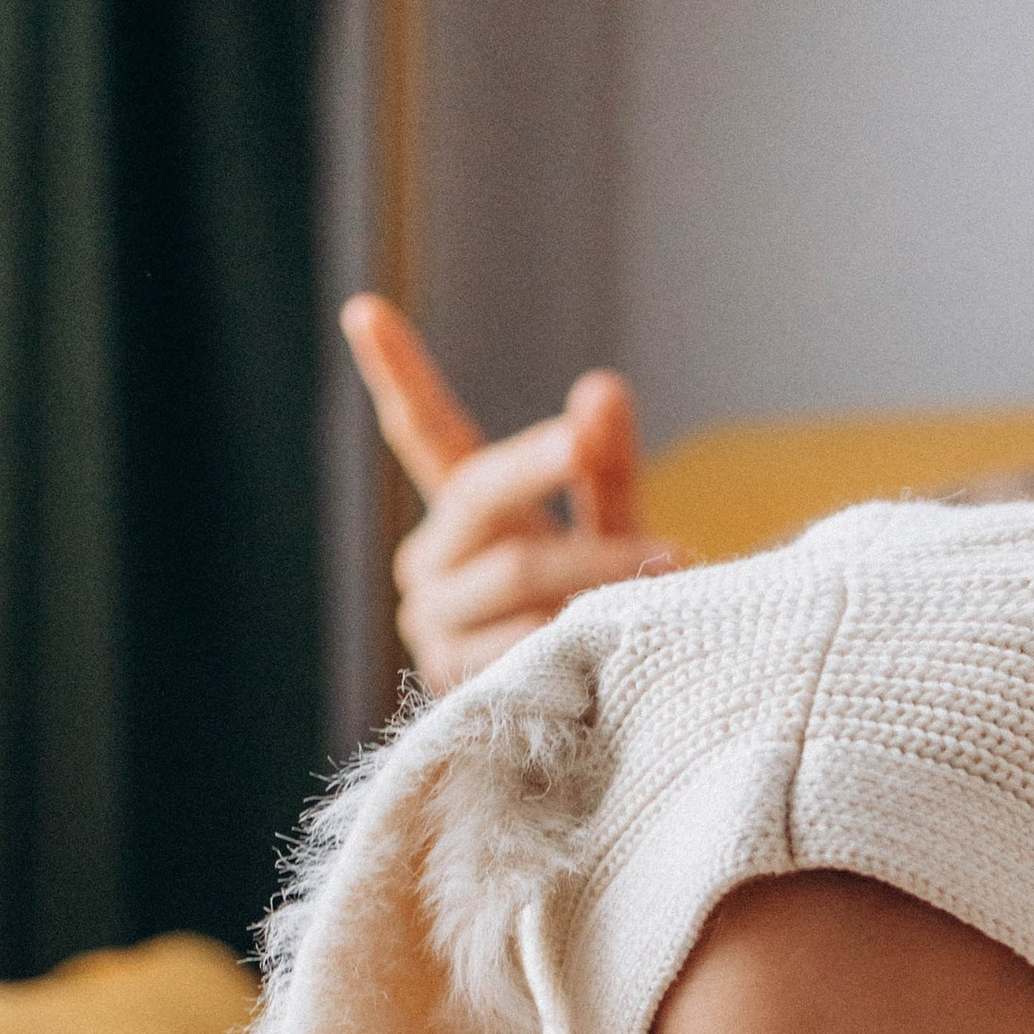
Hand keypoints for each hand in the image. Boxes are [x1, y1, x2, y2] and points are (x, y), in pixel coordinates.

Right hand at [342, 296, 672, 694]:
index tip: (364, 309)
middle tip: (590, 444)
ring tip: (668, 565)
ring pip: (513, 576)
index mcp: (463, 515)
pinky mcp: (453, 683)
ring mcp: (434, 625)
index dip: (397, 374)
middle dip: (541, 467)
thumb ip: (603, 465)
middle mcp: (431, 564)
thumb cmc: (598, 613)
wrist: (597, 725)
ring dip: (593, 570)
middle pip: (479, 495)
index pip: (424, 434)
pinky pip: (517, 644)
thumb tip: (602, 388)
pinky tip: (614, 641)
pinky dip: (571, 636)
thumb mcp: (611, 528)